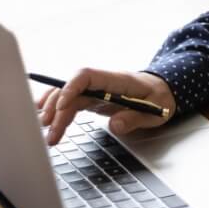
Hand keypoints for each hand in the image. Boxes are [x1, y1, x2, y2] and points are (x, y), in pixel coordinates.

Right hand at [37, 68, 176, 145]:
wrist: (163, 91)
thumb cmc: (160, 97)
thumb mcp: (156, 111)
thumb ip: (135, 118)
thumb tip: (115, 126)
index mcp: (117, 80)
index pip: (87, 76)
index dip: (71, 88)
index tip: (61, 106)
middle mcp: (102, 82)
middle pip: (72, 90)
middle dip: (58, 109)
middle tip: (50, 131)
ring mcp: (96, 90)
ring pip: (68, 96)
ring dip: (54, 112)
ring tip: (46, 132)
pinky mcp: (93, 99)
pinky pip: (71, 102)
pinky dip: (57, 110)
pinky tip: (45, 118)